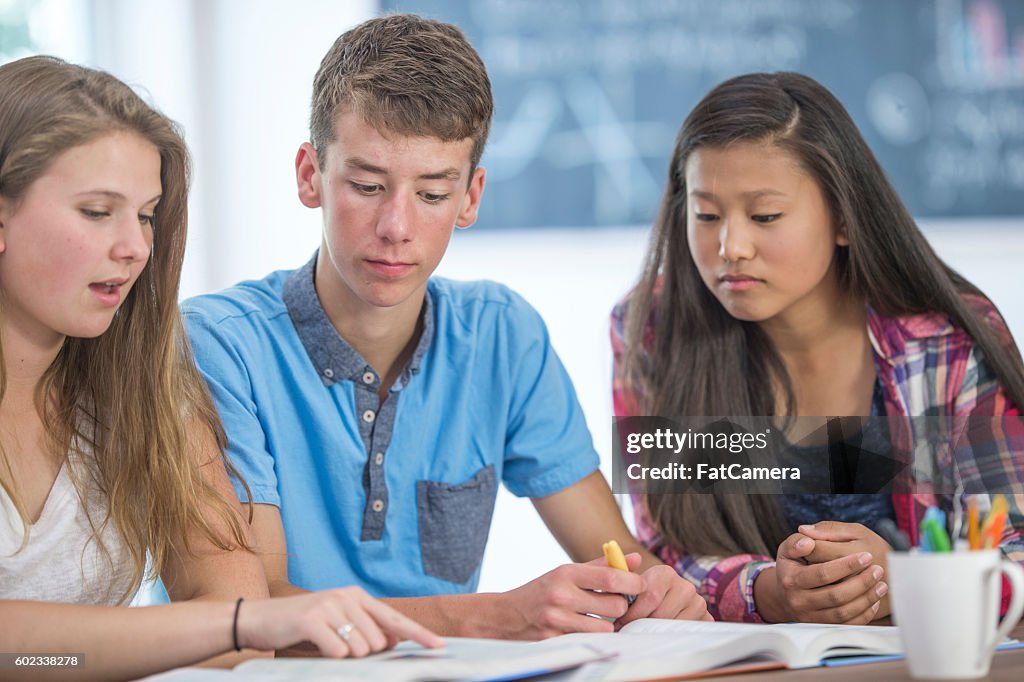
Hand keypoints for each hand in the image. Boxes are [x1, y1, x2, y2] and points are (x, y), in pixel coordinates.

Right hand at [238, 586, 444, 656]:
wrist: (260, 619)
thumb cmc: (301, 625)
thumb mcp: (337, 622)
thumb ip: (365, 628)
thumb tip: (393, 640)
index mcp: (356, 596)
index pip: (394, 618)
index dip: (418, 634)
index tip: (439, 647)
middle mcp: (346, 596)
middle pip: (378, 641)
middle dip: (364, 653)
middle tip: (338, 645)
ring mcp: (330, 605)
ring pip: (361, 648)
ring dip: (346, 656)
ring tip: (325, 644)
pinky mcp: (313, 618)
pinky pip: (339, 651)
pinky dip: (331, 657)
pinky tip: (317, 646)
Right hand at [499, 556, 646, 638]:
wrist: (506, 616)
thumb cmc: (542, 591)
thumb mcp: (566, 573)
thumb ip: (602, 566)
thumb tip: (635, 559)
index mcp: (566, 573)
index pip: (611, 578)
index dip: (633, 582)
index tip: (639, 585)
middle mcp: (561, 596)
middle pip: (615, 606)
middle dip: (620, 606)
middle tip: (614, 604)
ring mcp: (557, 621)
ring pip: (606, 628)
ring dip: (607, 625)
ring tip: (596, 618)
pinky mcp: (555, 641)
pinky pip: (589, 641)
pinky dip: (591, 637)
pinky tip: (582, 630)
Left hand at [617, 553, 711, 626]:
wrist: (666, 603)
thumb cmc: (640, 596)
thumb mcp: (629, 585)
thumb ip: (620, 576)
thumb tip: (617, 563)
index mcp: (666, 573)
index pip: (650, 596)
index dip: (633, 613)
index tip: (621, 623)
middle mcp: (685, 586)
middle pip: (661, 614)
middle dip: (641, 625)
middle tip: (629, 631)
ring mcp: (698, 603)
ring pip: (672, 626)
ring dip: (655, 633)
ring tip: (643, 632)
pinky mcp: (706, 619)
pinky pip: (686, 634)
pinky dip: (671, 638)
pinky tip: (660, 635)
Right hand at [756, 531, 885, 623]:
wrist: (786, 594)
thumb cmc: (792, 566)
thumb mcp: (787, 549)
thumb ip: (796, 541)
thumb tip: (808, 542)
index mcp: (791, 579)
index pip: (822, 573)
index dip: (846, 565)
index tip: (866, 556)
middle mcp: (799, 601)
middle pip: (835, 595)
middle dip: (861, 582)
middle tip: (878, 570)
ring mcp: (810, 617)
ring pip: (843, 612)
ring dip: (866, 599)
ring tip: (881, 584)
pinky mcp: (821, 627)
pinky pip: (846, 625)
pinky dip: (864, 614)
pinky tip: (874, 600)